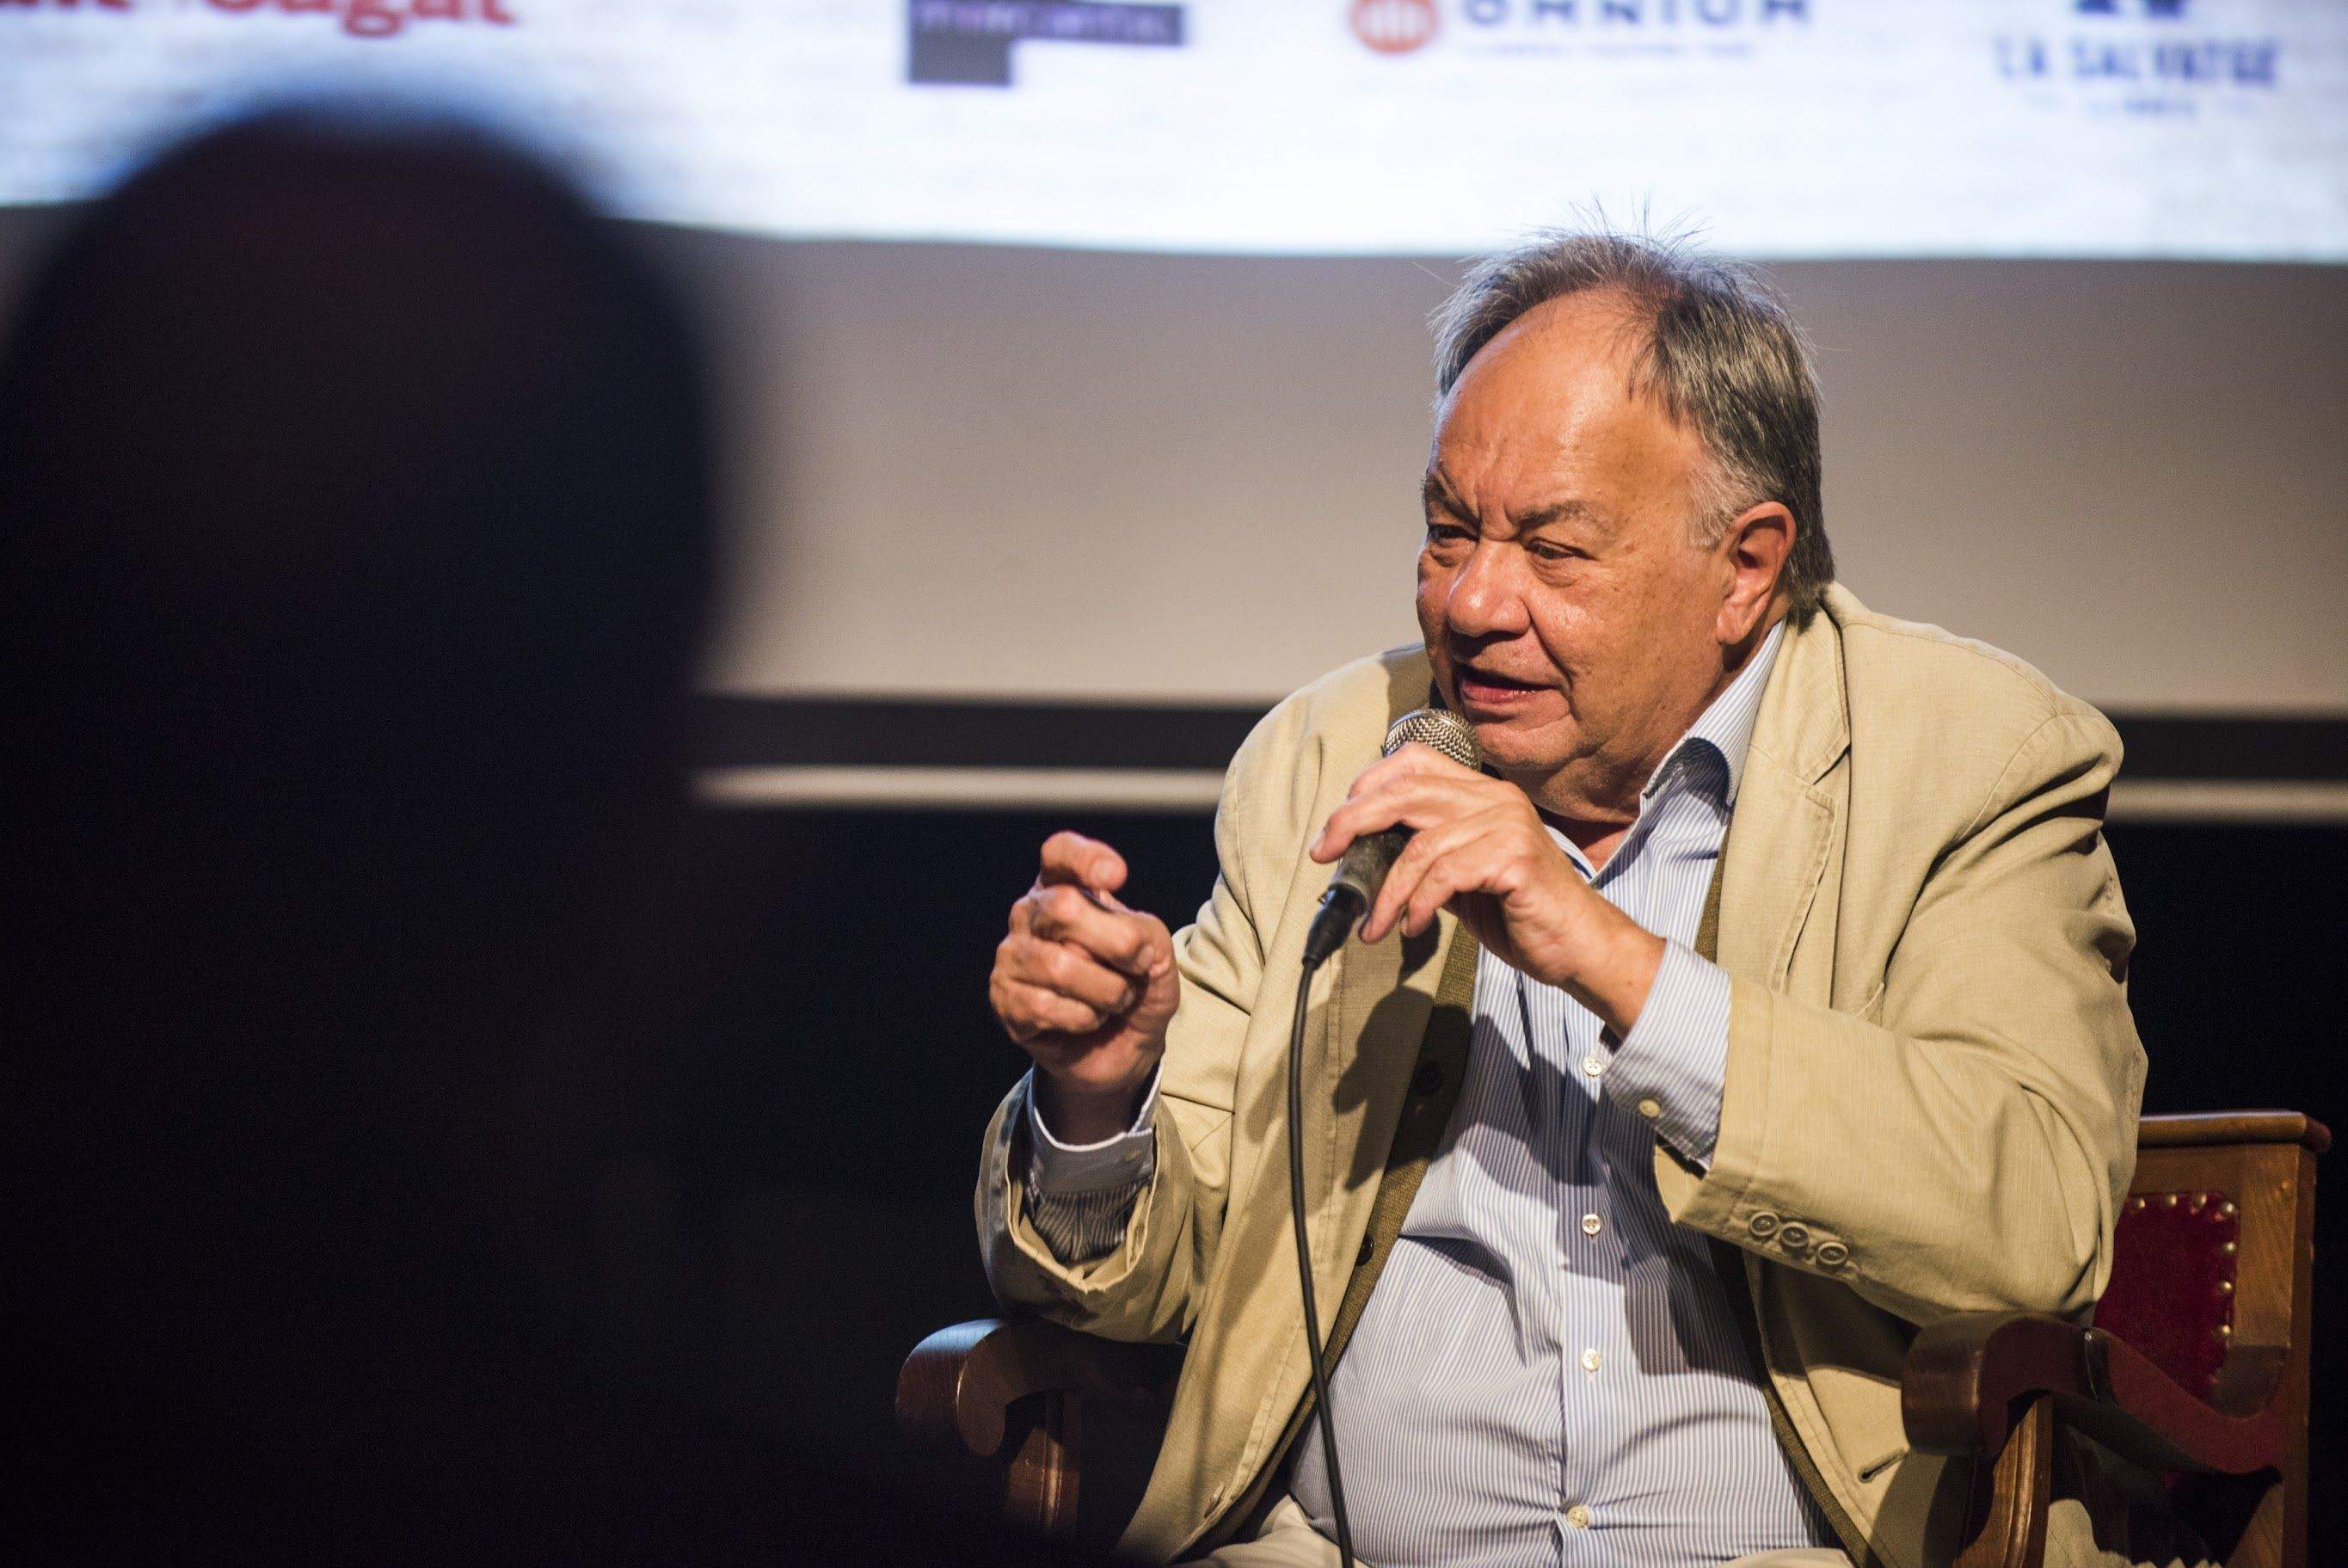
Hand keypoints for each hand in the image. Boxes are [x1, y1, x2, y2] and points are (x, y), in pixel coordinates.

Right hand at [990, 831, 1177, 1143]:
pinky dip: (1084, 1018)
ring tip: (1116, 999)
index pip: (1060, 854)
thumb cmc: (1136, 987)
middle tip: (1139, 965)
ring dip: (1106, 990)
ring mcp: (1012, 956)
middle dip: (1116, 942)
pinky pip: (1046, 1005)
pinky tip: (1089, 1019)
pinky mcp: (1005, 1000)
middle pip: (1063, 907)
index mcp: (1066, 887)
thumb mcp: (1156, 954)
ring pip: (1058, 965)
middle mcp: (1031, 914)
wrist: (1123, 1049)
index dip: (1084, 858)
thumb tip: (1122, 940)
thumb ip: (1144, 932)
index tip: (1117, 877)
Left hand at [1307, 745, 1665, 1032]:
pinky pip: (1445, 875)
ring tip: (1373, 927)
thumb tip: (1364, 858)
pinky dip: (1419, 904)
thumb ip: (1422, 859)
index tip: (1336, 825)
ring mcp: (1507, 824)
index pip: (1416, 762)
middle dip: (1354, 820)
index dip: (1369, 783)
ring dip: (1387, 892)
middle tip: (1324, 855)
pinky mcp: (1514, 858)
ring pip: (1421, 845)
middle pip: (1407, 791)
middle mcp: (1495, 798)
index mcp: (1482, 793)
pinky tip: (1412, 929)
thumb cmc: (1517, 913)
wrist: (1578, 946)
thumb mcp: (1459, 880)